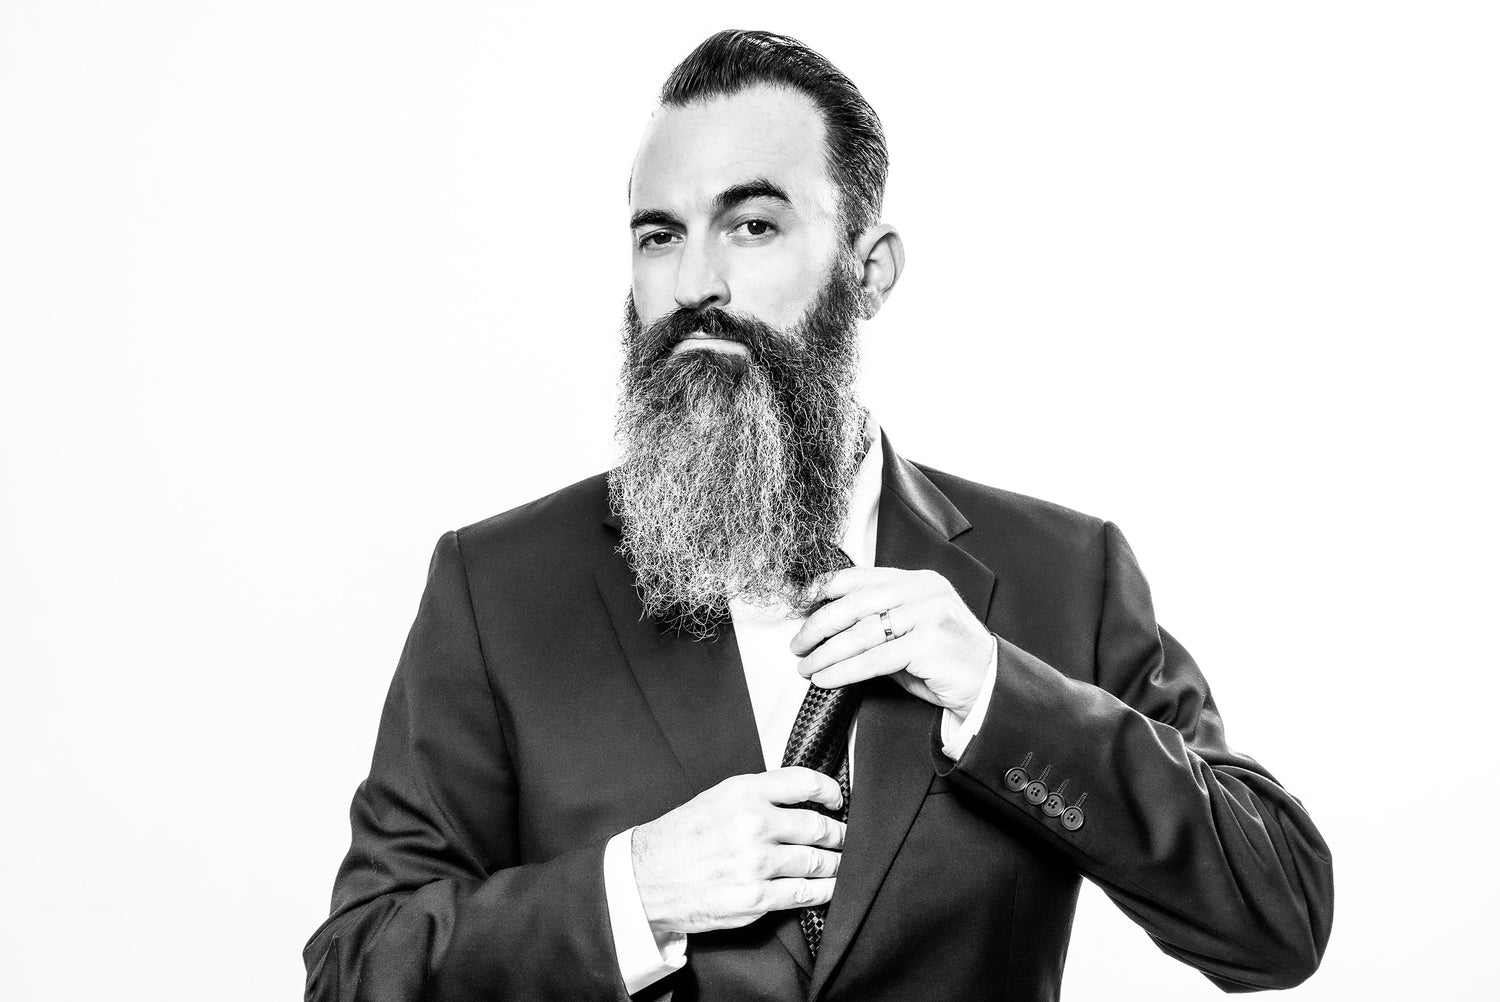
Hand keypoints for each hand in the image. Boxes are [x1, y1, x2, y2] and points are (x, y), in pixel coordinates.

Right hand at [631, 767, 845, 935]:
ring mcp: (756, 864)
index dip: (830, 790)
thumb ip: (758, 795)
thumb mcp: (717, 798)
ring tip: (839, 863)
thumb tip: (800, 799)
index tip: (837, 800)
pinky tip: (828, 886)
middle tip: (844, 837)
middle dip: (839, 834)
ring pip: (817, 862)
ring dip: (835, 864)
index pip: (804, 782)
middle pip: (818, 827)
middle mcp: (753, 824)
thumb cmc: (681, 837)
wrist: (646, 880)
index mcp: (744, 792)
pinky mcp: (756, 898)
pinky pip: (805, 893)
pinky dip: (824, 890)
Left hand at [791, 567, 991, 719]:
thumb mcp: (908, 632)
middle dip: (819, 625)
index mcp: (917, 581)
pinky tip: (826, 677)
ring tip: (807, 666)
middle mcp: (923, 591)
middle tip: (798, 644)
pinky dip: (844, 671)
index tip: (803, 608)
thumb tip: (828, 628)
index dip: (825, 591)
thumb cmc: (944, 661)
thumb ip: (876, 623)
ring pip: (862, 632)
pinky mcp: (929, 642)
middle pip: (856, 603)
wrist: (986, 685)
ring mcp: (928, 614)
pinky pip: (874, 658)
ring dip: (826, 653)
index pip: (860, 577)